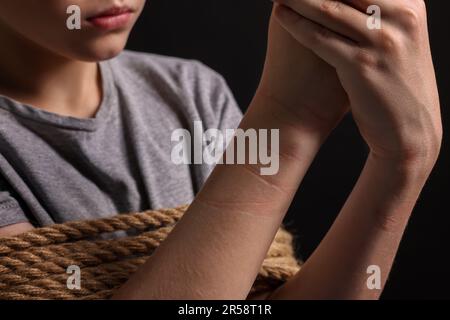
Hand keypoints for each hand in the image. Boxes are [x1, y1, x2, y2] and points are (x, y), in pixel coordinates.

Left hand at [273, 0, 441, 170]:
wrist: (410, 129)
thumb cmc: (397, 84)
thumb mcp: (399, 41)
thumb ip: (378, 14)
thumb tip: (346, 1)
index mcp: (410, 6)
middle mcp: (400, 17)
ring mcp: (382, 42)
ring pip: (329, 8)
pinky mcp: (362, 66)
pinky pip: (321, 38)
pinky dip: (296, 24)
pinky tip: (280, 15)